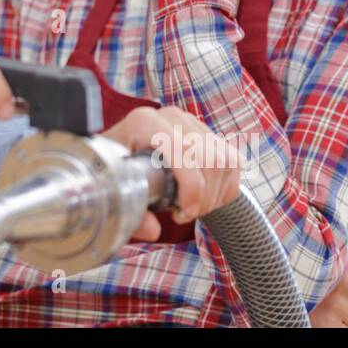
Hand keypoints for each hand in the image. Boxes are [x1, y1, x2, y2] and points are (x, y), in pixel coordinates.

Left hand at [100, 105, 242, 241]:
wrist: (120, 156)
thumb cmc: (114, 174)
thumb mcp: (114, 194)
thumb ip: (131, 215)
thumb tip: (153, 230)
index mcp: (144, 122)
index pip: (184, 150)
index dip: (192, 187)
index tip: (183, 214)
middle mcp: (171, 117)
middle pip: (210, 159)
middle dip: (204, 197)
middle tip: (184, 214)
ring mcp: (192, 123)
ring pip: (225, 161)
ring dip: (214, 195)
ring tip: (192, 208)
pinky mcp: (208, 134)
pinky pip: (233, 163)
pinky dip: (224, 189)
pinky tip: (205, 199)